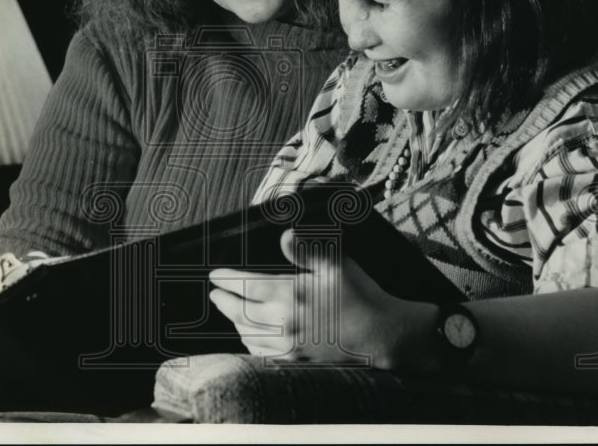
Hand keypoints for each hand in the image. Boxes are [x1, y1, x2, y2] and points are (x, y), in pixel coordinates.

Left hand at [208, 229, 438, 369]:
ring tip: (229, 311)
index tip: (215, 276)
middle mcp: (282, 322)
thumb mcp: (336, 264)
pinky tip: (250, 336)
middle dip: (223, 301)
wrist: (382, 336)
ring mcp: (287, 346)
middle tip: (215, 293)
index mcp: (288, 294)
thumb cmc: (360, 296)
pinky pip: (261, 354)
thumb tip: (284, 236)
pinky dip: (249, 342)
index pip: (244, 286)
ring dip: (234, 321)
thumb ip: (306, 249)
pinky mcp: (295, 362)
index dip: (226, 280)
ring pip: (247, 334)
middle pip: (239, 311)